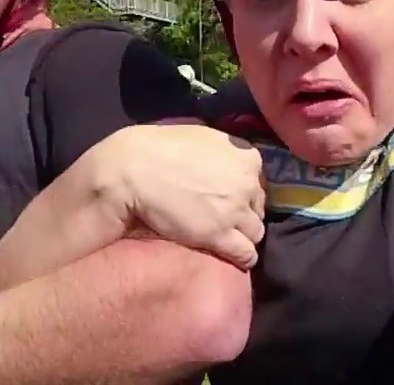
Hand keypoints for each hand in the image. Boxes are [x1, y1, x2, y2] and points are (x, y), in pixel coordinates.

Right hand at [101, 122, 265, 268]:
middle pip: (258, 207)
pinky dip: (243, 257)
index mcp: (246, 156)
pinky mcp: (220, 235)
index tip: (232, 199)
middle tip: (226, 219)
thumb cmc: (161, 147)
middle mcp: (247, 183)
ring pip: (255, 232)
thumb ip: (224, 148)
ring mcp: (236, 210)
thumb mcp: (203, 134)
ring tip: (229, 241)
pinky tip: (236, 259)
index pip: (258, 182)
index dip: (245, 193)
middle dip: (245, 214)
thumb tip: (228, 152)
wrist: (135, 170)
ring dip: (244, 237)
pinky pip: (246, 253)